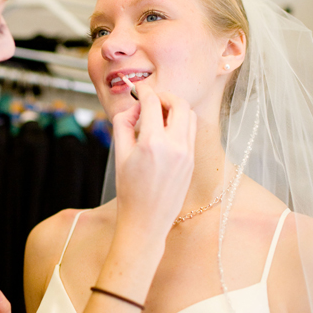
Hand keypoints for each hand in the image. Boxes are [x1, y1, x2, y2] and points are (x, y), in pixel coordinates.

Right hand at [112, 81, 196, 232]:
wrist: (146, 221)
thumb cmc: (129, 191)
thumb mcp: (120, 154)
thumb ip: (124, 124)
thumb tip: (133, 107)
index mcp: (153, 143)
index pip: (153, 102)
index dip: (144, 91)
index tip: (138, 90)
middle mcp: (175, 146)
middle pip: (179, 103)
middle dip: (164, 96)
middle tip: (151, 100)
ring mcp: (187, 154)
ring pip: (189, 116)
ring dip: (175, 109)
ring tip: (157, 116)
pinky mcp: (192, 161)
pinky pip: (190, 132)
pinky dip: (180, 123)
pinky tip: (165, 131)